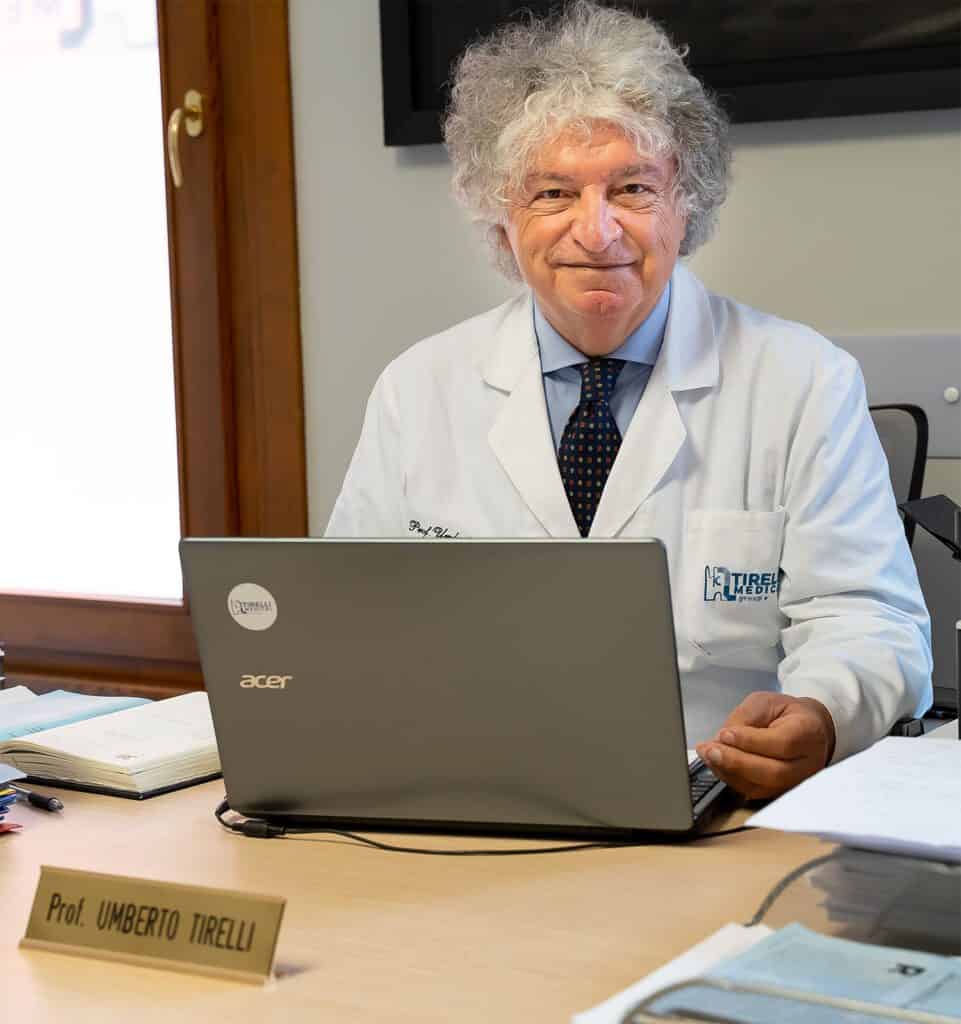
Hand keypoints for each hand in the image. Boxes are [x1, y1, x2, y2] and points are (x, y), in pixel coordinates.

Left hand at [695, 692, 835, 799]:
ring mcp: (796, 781)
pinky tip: (716, 764)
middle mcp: (807, 762)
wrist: (806, 729)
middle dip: (736, 762)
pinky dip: (731, 779)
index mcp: (808, 732)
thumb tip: (722, 739)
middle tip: (711, 750)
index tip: (726, 734)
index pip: (782, 743)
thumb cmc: (785, 713)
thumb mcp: (765, 702)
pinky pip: (754, 791)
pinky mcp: (780, 791)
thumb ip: (745, 719)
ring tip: (708, 755)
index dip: (751, 741)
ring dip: (729, 772)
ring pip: (763, 786)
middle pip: (773, 771)